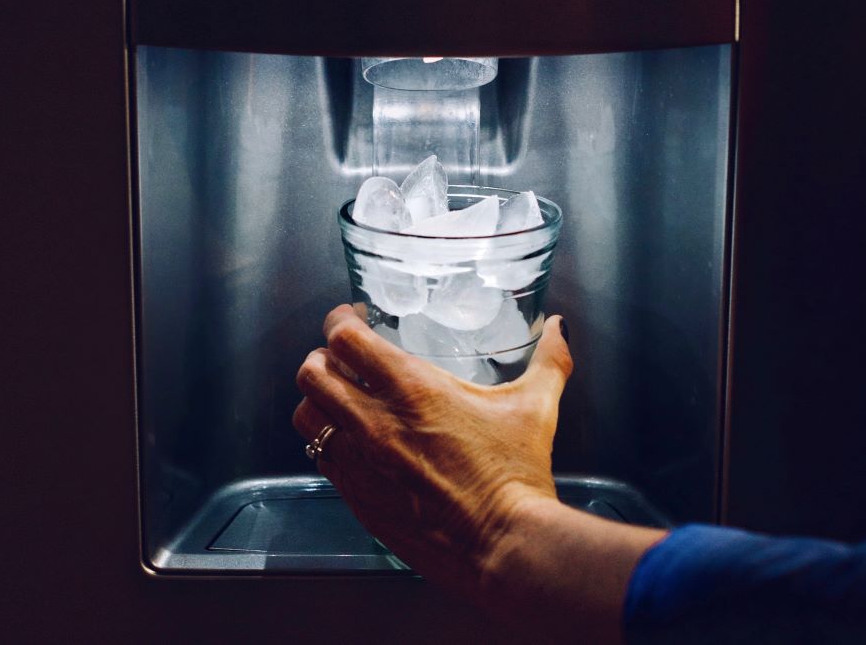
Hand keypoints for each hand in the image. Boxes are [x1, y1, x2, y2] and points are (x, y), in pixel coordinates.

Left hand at [292, 304, 571, 597]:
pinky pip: (320, 459)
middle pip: (312, 372)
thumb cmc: (515, 476)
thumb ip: (548, 361)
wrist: (503, 545)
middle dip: (322, 357)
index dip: (339, 322)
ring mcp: (360, 462)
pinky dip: (327, 442)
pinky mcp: (357, 497)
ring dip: (317, 400)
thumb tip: (559, 330)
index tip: (350, 319)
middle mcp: (374, 422)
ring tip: (337, 397)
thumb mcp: (534, 408)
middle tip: (340, 357)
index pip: (345, 338)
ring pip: (306, 415)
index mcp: (412, 389)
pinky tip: (351, 442)